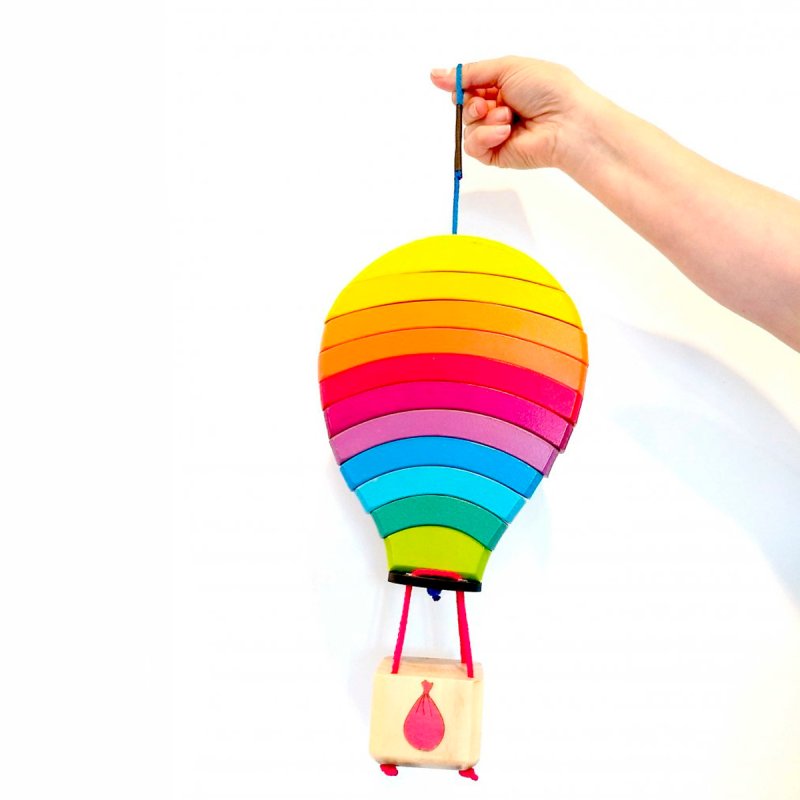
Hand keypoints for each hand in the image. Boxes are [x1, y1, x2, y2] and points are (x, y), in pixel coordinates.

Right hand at [430, 56, 597, 170]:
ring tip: (507, 117)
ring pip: (467, 127)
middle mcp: (500, 110)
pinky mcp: (496, 154)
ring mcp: (497, 133)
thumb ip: (471, 73)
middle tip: (487, 103)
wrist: (566, 122)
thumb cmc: (548, 89)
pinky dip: (485, 136)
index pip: (470, 87)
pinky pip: (473, 146)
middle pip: (465, 107)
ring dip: (484, 119)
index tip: (454, 84)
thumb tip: (437, 74)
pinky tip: (504, 132)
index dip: (460, 86)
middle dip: (471, 103)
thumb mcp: (507, 67)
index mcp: (504, 86)